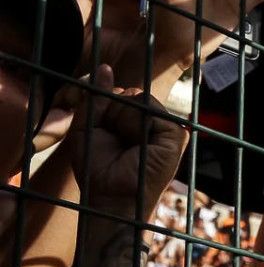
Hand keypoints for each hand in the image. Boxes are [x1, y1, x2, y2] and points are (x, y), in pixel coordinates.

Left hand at [56, 64, 187, 220]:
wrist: (110, 198)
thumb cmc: (97, 170)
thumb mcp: (87, 128)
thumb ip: (95, 99)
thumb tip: (105, 68)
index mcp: (132, 122)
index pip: (119, 95)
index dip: (102, 105)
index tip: (98, 129)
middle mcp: (151, 123)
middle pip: (127, 94)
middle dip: (110, 111)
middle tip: (110, 139)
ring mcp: (165, 128)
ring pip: (137, 99)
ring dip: (120, 119)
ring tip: (124, 144)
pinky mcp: (174, 134)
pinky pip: (149, 109)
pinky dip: (134, 124)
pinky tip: (136, 145)